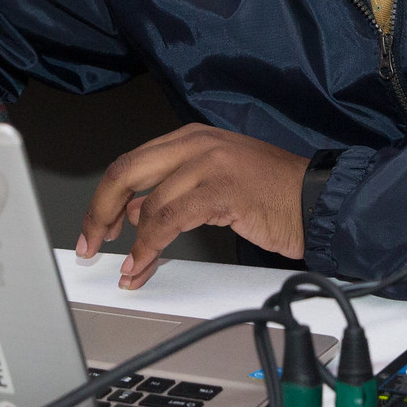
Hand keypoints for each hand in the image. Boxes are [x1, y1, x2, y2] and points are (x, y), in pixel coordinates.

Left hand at [76, 126, 307, 289]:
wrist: (317, 199)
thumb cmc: (273, 194)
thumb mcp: (214, 183)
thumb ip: (173, 192)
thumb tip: (133, 213)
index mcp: (192, 138)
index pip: (131, 163)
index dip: (105, 198)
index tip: (93, 225)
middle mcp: (196, 144)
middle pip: (126, 172)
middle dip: (99, 212)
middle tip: (89, 243)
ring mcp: (209, 163)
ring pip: (147, 203)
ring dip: (130, 244)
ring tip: (127, 268)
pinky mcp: (221, 189)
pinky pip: (169, 220)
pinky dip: (150, 246)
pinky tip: (144, 262)